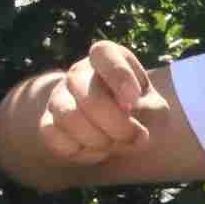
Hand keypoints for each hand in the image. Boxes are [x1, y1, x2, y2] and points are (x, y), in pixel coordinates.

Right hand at [36, 42, 164, 165]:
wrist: (117, 130)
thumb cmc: (141, 113)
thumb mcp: (156, 110)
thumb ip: (151, 117)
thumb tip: (137, 135)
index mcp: (108, 58)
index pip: (103, 53)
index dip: (119, 76)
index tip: (133, 100)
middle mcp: (79, 72)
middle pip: (89, 96)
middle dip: (115, 124)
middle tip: (132, 136)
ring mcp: (59, 96)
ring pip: (69, 117)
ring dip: (97, 139)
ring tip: (112, 144)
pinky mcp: (48, 122)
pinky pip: (54, 136)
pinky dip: (78, 151)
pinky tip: (93, 149)